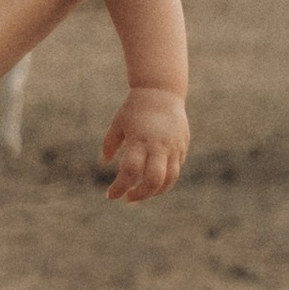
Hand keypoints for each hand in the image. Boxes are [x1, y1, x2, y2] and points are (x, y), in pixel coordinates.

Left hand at [102, 86, 189, 202]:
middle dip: (140, 194)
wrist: (162, 91)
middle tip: (128, 198)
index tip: (110, 195)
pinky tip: (152, 183)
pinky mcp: (182, 147)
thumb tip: (106, 162)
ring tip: (141, 194)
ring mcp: (173, 147)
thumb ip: (110, 144)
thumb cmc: (135, 108)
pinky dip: (164, 181)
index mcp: (139, 139)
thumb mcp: (118, 123)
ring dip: (154, 192)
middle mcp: (158, 145)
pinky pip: (175, 170)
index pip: (130, 171)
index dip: (119, 187)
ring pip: (169, 179)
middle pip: (153, 180)